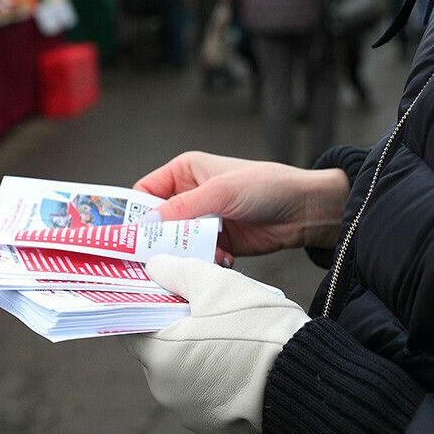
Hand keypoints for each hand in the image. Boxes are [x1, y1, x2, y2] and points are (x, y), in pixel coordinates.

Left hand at [122, 255, 309, 433]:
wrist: (304, 377)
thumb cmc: (256, 328)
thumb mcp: (215, 284)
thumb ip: (176, 272)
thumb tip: (153, 266)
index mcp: (157, 353)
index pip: (132, 325)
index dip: (146, 304)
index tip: (163, 292)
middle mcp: (163, 388)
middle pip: (155, 348)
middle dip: (173, 328)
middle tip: (202, 308)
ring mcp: (186, 412)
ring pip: (178, 372)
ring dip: (192, 353)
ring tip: (225, 333)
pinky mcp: (209, 426)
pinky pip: (199, 393)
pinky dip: (210, 377)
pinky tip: (236, 360)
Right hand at [135, 151, 348, 260]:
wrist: (305, 210)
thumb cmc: (266, 186)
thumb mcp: (220, 192)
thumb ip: (182, 208)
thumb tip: (147, 224)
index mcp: (185, 172)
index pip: (145, 193)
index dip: (135, 212)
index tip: (128, 235)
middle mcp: (190, 196)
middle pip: (158, 222)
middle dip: (160, 238)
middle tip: (160, 255)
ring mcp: (204, 221)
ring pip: (177, 243)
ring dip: (187, 252)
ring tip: (205, 253)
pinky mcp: (218, 243)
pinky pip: (198, 256)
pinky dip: (205, 261)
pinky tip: (223, 258)